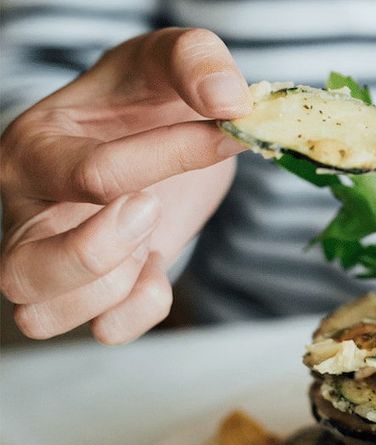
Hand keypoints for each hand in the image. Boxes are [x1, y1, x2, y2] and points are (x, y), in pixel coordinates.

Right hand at [0, 28, 251, 343]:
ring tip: (147, 240)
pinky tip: (157, 270)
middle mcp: (30, 212)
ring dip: (113, 290)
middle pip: (22, 274)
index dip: (170, 158)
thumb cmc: (152, 97)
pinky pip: (104, 330)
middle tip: (151, 208)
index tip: (220, 132)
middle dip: (99, 254)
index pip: (93, 177)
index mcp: (35, 150)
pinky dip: (139, 312)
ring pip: (44, 316)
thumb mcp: (169, 59)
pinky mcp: (101, 289)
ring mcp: (57, 259)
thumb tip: (230, 98)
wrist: (165, 131)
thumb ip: (195, 59)